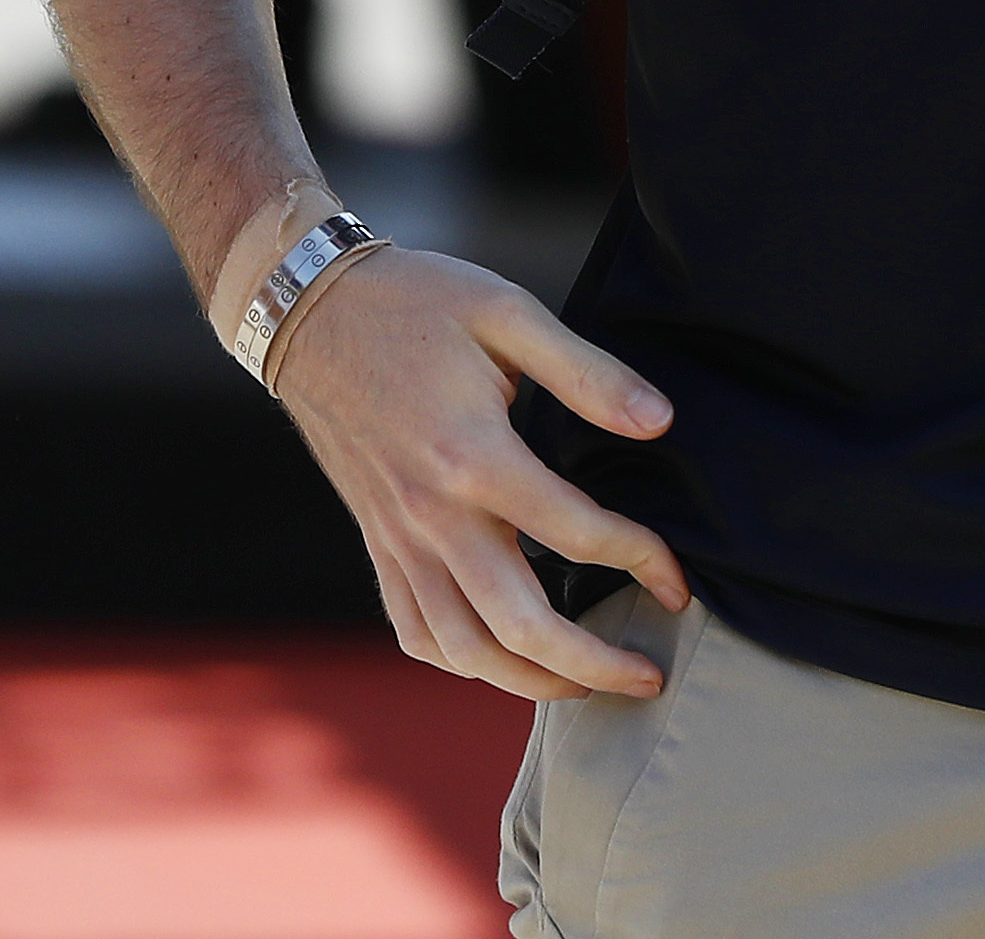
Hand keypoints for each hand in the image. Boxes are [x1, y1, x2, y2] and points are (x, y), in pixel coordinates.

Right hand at [268, 247, 690, 700]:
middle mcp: (433, 513)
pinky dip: (461, 661)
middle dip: (595, 666)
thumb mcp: (506, 311)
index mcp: (474, 455)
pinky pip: (416, 629)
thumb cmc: (413, 302)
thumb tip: (659, 422)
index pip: (576, 535)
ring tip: (584, 681)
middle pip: (521, 627)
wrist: (307, 308)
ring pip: (466, 649)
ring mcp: (399, 537)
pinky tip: (500, 656)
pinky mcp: (377, 541)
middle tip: (647, 678)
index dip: (641, 561)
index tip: (677, 577)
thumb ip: (587, 372)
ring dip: (531, 681)